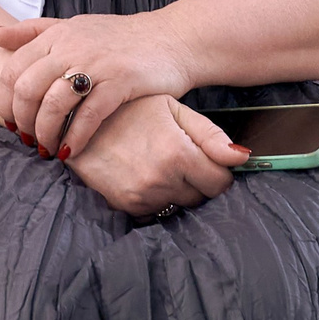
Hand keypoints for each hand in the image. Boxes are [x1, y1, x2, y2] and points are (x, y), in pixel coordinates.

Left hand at [0, 12, 194, 157]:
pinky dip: (75, 137)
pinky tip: (72, 150)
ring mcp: (96, 64)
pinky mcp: (121, 82)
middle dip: (22, 120)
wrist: (173, 39)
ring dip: (45, 132)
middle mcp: (71, 47)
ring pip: (54, 104)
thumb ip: (33, 31)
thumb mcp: (73, 26)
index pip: (12, 69)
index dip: (5, 100)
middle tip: (27, 139)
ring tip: (47, 148)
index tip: (10, 121)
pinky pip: (88, 115)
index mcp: (56, 35)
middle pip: (27, 88)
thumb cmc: (119, 38)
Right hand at [61, 95, 245, 215]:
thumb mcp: (172, 109)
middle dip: (195, 181)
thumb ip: (210, 135)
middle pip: (201, 198)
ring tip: (154, 163)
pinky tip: (140, 174)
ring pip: (178, 206)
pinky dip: (153, 198)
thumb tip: (243, 158)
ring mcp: (142, 194)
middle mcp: (162, 178)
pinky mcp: (125, 205)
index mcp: (178, 152)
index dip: (216, 171)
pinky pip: (155, 211)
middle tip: (176, 159)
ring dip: (173, 191)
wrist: (75, 118)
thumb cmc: (128, 108)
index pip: (221, 183)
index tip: (204, 160)